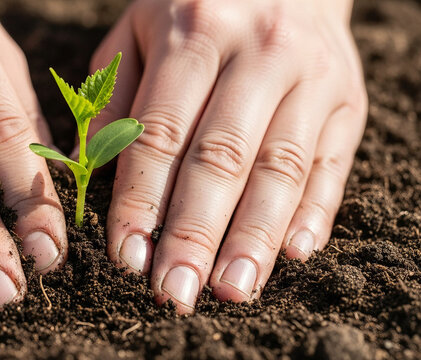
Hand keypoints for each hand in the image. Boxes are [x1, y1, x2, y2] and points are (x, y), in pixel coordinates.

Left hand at [89, 0, 366, 312]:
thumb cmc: (196, 7)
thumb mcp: (139, 30)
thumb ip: (113, 97)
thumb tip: (93, 174)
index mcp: (194, 32)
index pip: (160, 134)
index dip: (141, 201)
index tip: (127, 257)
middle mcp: (259, 52)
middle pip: (223, 158)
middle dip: (195, 233)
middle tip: (175, 291)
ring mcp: (312, 76)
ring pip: (282, 169)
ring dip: (254, 238)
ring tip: (230, 291)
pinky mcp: (350, 99)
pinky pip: (333, 163)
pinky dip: (315, 212)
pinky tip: (293, 253)